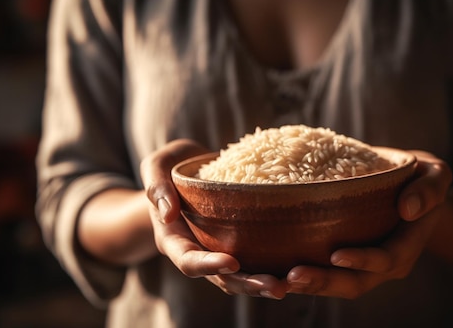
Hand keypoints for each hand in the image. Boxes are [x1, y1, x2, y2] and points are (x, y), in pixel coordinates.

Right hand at [140, 139, 288, 298]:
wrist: (187, 170)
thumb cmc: (169, 167)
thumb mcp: (156, 166)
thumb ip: (155, 184)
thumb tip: (168, 213)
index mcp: (173, 239)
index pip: (188, 259)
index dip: (208, 265)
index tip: (231, 262)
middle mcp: (198, 251)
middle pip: (221, 278)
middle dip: (247, 284)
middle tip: (275, 288)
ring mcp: (220, 249)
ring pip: (241, 274)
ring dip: (264, 282)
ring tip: (288, 285)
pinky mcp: (240, 241)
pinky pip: (256, 258)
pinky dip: (274, 266)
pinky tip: (297, 266)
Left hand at [285, 150, 452, 297]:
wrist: (410, 187)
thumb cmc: (421, 178)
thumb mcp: (436, 174)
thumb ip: (430, 189)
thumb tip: (408, 209)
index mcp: (405, 246)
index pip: (385, 260)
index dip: (363, 260)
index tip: (336, 255)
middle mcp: (383, 265)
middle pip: (355, 283)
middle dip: (325, 282)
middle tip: (294, 276)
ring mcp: (363, 266)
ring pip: (336, 285)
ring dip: (308, 285)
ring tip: (279, 280)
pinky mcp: (344, 260)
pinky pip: (324, 273)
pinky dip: (302, 277)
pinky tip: (274, 271)